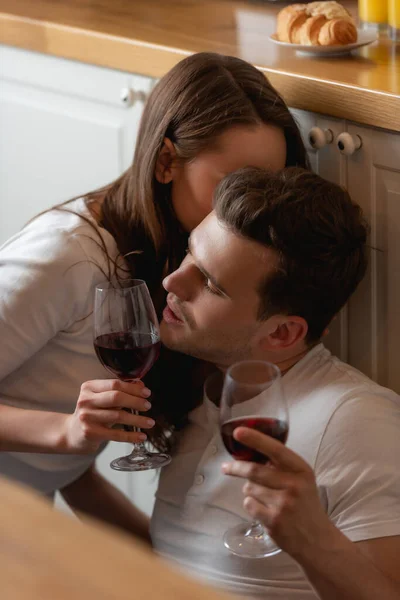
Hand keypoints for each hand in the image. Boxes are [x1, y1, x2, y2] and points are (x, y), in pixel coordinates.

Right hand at [62, 379, 154, 453]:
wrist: (72, 433)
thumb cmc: (92, 412)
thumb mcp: (102, 398)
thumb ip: (120, 391)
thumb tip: (141, 386)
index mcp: (89, 387)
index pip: (115, 384)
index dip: (133, 388)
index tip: (147, 393)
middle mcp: (86, 400)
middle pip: (116, 397)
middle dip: (136, 401)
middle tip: (148, 406)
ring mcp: (86, 417)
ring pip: (118, 416)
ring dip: (137, 420)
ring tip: (150, 422)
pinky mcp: (90, 433)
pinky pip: (115, 434)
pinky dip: (131, 436)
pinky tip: (141, 436)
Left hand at [221, 427, 337, 558]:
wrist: (317, 539)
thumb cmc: (306, 503)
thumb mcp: (302, 479)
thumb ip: (281, 465)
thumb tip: (250, 451)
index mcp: (300, 469)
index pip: (275, 449)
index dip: (255, 439)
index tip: (238, 432)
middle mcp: (293, 484)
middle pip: (254, 470)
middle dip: (236, 467)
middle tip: (225, 467)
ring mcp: (283, 503)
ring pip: (249, 488)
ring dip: (249, 490)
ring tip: (263, 497)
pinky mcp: (273, 520)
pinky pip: (249, 504)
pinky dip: (251, 505)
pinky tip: (263, 510)